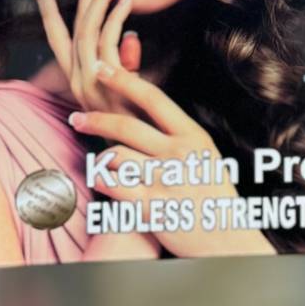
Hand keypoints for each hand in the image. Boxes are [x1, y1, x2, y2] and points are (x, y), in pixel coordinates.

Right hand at [30, 0, 140, 114]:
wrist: (136, 160)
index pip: (55, 36)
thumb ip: (126, 63)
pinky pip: (107, 40)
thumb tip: (134, 39)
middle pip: (74, 22)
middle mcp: (76, 76)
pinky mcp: (103, 81)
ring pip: (88, 27)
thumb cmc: (134, 124)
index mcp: (75, 77)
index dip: (48, 9)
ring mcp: (87, 79)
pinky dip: (116, 17)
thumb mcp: (125, 89)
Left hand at [69, 62, 274, 256]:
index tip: (102, 68)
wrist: (227, 236)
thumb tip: (144, 106)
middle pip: (126, 125)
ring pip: (115, 156)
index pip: (152, 98)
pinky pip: (112, 186)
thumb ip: (176, 132)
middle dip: (95, 119)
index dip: (123, 80)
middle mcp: (179, 153)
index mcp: (193, 135)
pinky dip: (101, 180)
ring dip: (101, 158)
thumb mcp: (203, 153)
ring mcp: (165, 180)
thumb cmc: (212, 192)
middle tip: (77, 118)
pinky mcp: (151, 207)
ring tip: (100, 162)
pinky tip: (100, 179)